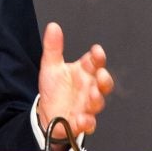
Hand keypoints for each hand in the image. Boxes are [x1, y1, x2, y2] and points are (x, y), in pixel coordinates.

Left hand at [36, 22, 113, 144]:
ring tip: (92, 95)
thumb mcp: (51, 66)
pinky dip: (87, 122)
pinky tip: (82, 119)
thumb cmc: (54, 89)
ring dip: (97, 99)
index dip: (98, 56)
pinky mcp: (81, 122)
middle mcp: (89, 88)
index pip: (95, 62)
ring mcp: (87, 105)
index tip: (97, 51)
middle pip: (104, 83)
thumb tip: (53, 27)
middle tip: (101, 75)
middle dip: (105, 80)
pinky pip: (88, 124)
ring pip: (98, 103)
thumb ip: (53, 47)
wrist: (46, 113)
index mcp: (84, 72)